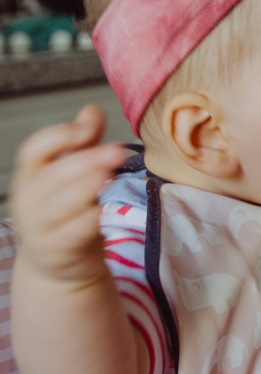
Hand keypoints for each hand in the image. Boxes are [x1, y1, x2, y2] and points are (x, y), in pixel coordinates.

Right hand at [11, 105, 128, 280]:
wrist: (59, 264)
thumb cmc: (69, 211)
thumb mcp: (73, 174)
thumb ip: (83, 143)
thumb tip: (92, 109)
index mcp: (32, 173)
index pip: (34, 148)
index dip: (59, 136)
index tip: (88, 129)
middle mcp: (30, 198)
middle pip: (53, 175)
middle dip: (85, 161)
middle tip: (117, 151)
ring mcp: (39, 226)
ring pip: (59, 204)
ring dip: (84, 189)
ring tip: (107, 177)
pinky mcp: (56, 250)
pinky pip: (70, 234)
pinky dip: (86, 222)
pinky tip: (102, 212)